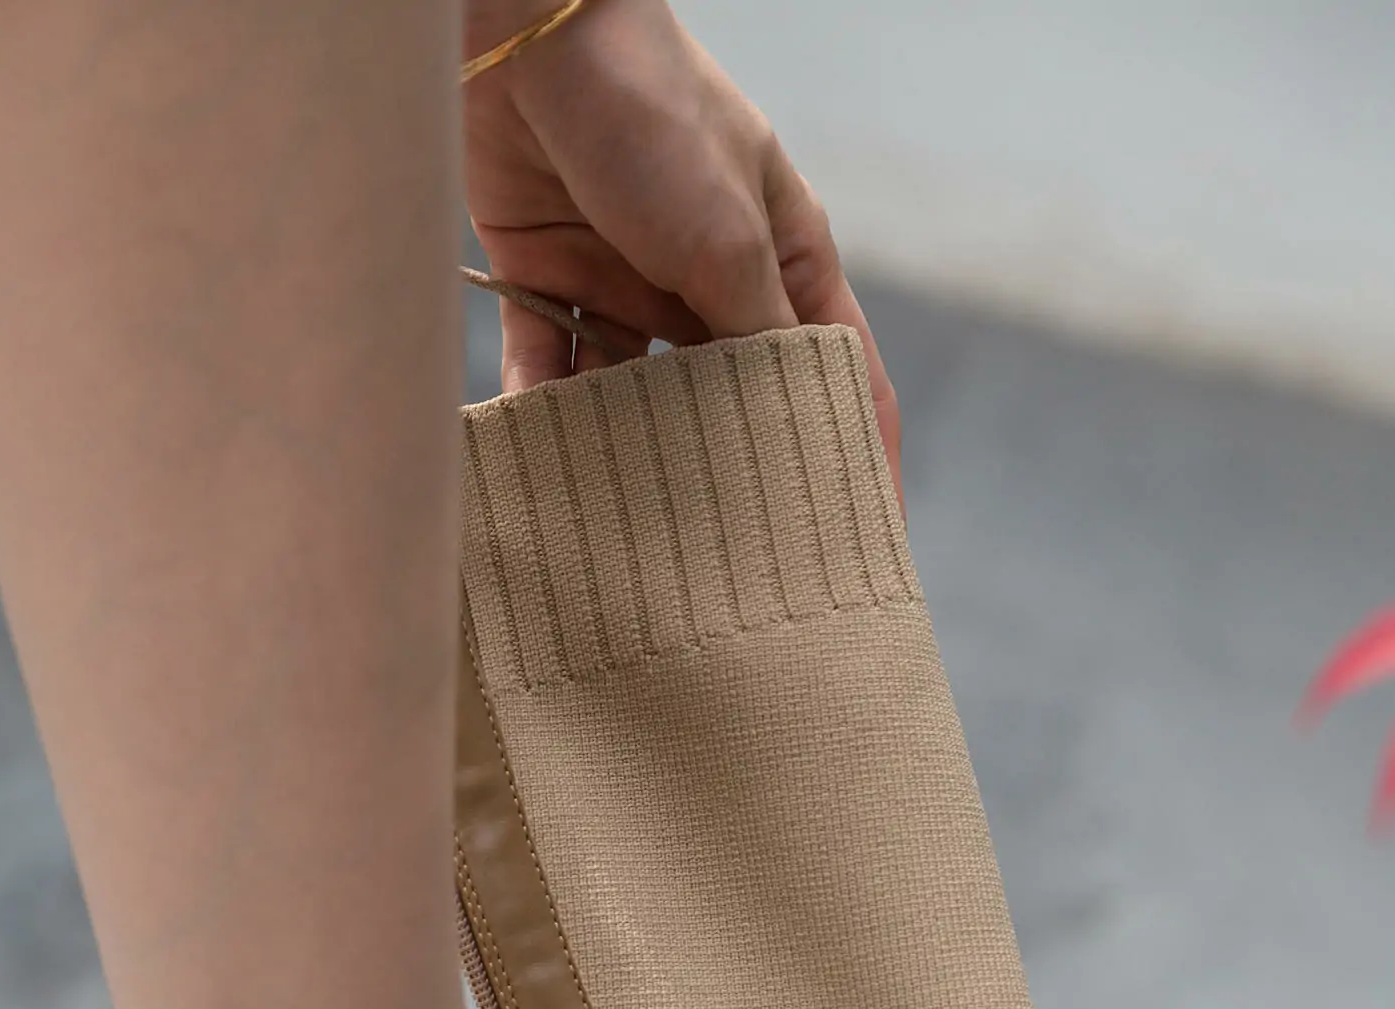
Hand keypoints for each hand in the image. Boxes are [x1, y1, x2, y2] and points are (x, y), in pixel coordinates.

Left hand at [462, 0, 901, 498]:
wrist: (524, 37)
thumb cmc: (654, 115)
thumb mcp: (726, 237)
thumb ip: (756, 338)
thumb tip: (782, 437)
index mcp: (782, 255)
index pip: (837, 373)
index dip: (859, 455)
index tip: (870, 543)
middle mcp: (709, 275)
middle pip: (732, 400)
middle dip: (732, 474)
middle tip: (736, 569)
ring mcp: (629, 280)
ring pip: (636, 399)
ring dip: (628, 454)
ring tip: (631, 536)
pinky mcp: (550, 279)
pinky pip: (551, 371)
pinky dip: (544, 416)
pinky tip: (544, 469)